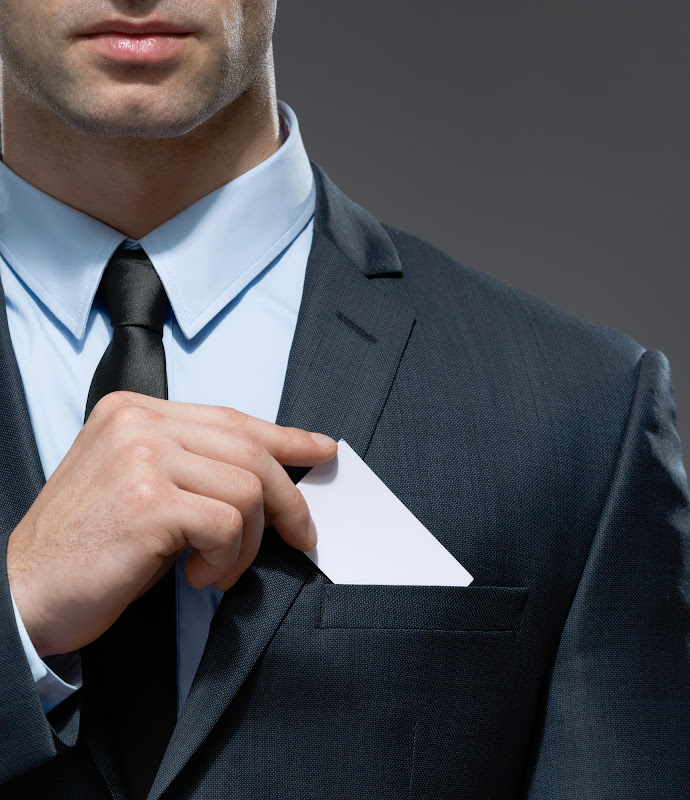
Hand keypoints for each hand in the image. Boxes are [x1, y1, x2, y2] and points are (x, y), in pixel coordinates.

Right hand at [6, 390, 336, 657]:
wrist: (20, 594)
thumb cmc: (87, 548)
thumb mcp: (141, 487)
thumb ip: (193, 466)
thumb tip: (268, 474)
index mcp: (134, 412)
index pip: (231, 418)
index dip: (285, 436)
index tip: (322, 449)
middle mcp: (138, 423)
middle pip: (250, 450)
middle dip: (288, 500)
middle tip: (302, 536)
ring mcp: (142, 457)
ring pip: (248, 489)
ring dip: (246, 544)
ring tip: (217, 570)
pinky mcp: (149, 500)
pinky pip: (228, 524)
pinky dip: (227, 560)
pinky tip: (196, 577)